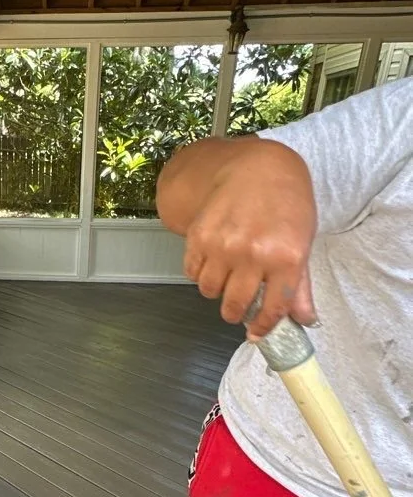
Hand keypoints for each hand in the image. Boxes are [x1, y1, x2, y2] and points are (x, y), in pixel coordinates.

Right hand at [181, 139, 317, 336]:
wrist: (256, 166)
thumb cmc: (286, 202)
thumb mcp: (303, 241)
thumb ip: (300, 285)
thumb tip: (305, 321)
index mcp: (287, 257)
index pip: (273, 308)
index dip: (264, 325)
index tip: (258, 331)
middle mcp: (254, 254)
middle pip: (236, 305)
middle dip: (236, 312)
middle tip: (238, 305)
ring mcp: (223, 245)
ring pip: (210, 292)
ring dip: (217, 291)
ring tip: (226, 277)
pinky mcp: (199, 236)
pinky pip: (193, 273)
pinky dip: (200, 273)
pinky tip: (213, 260)